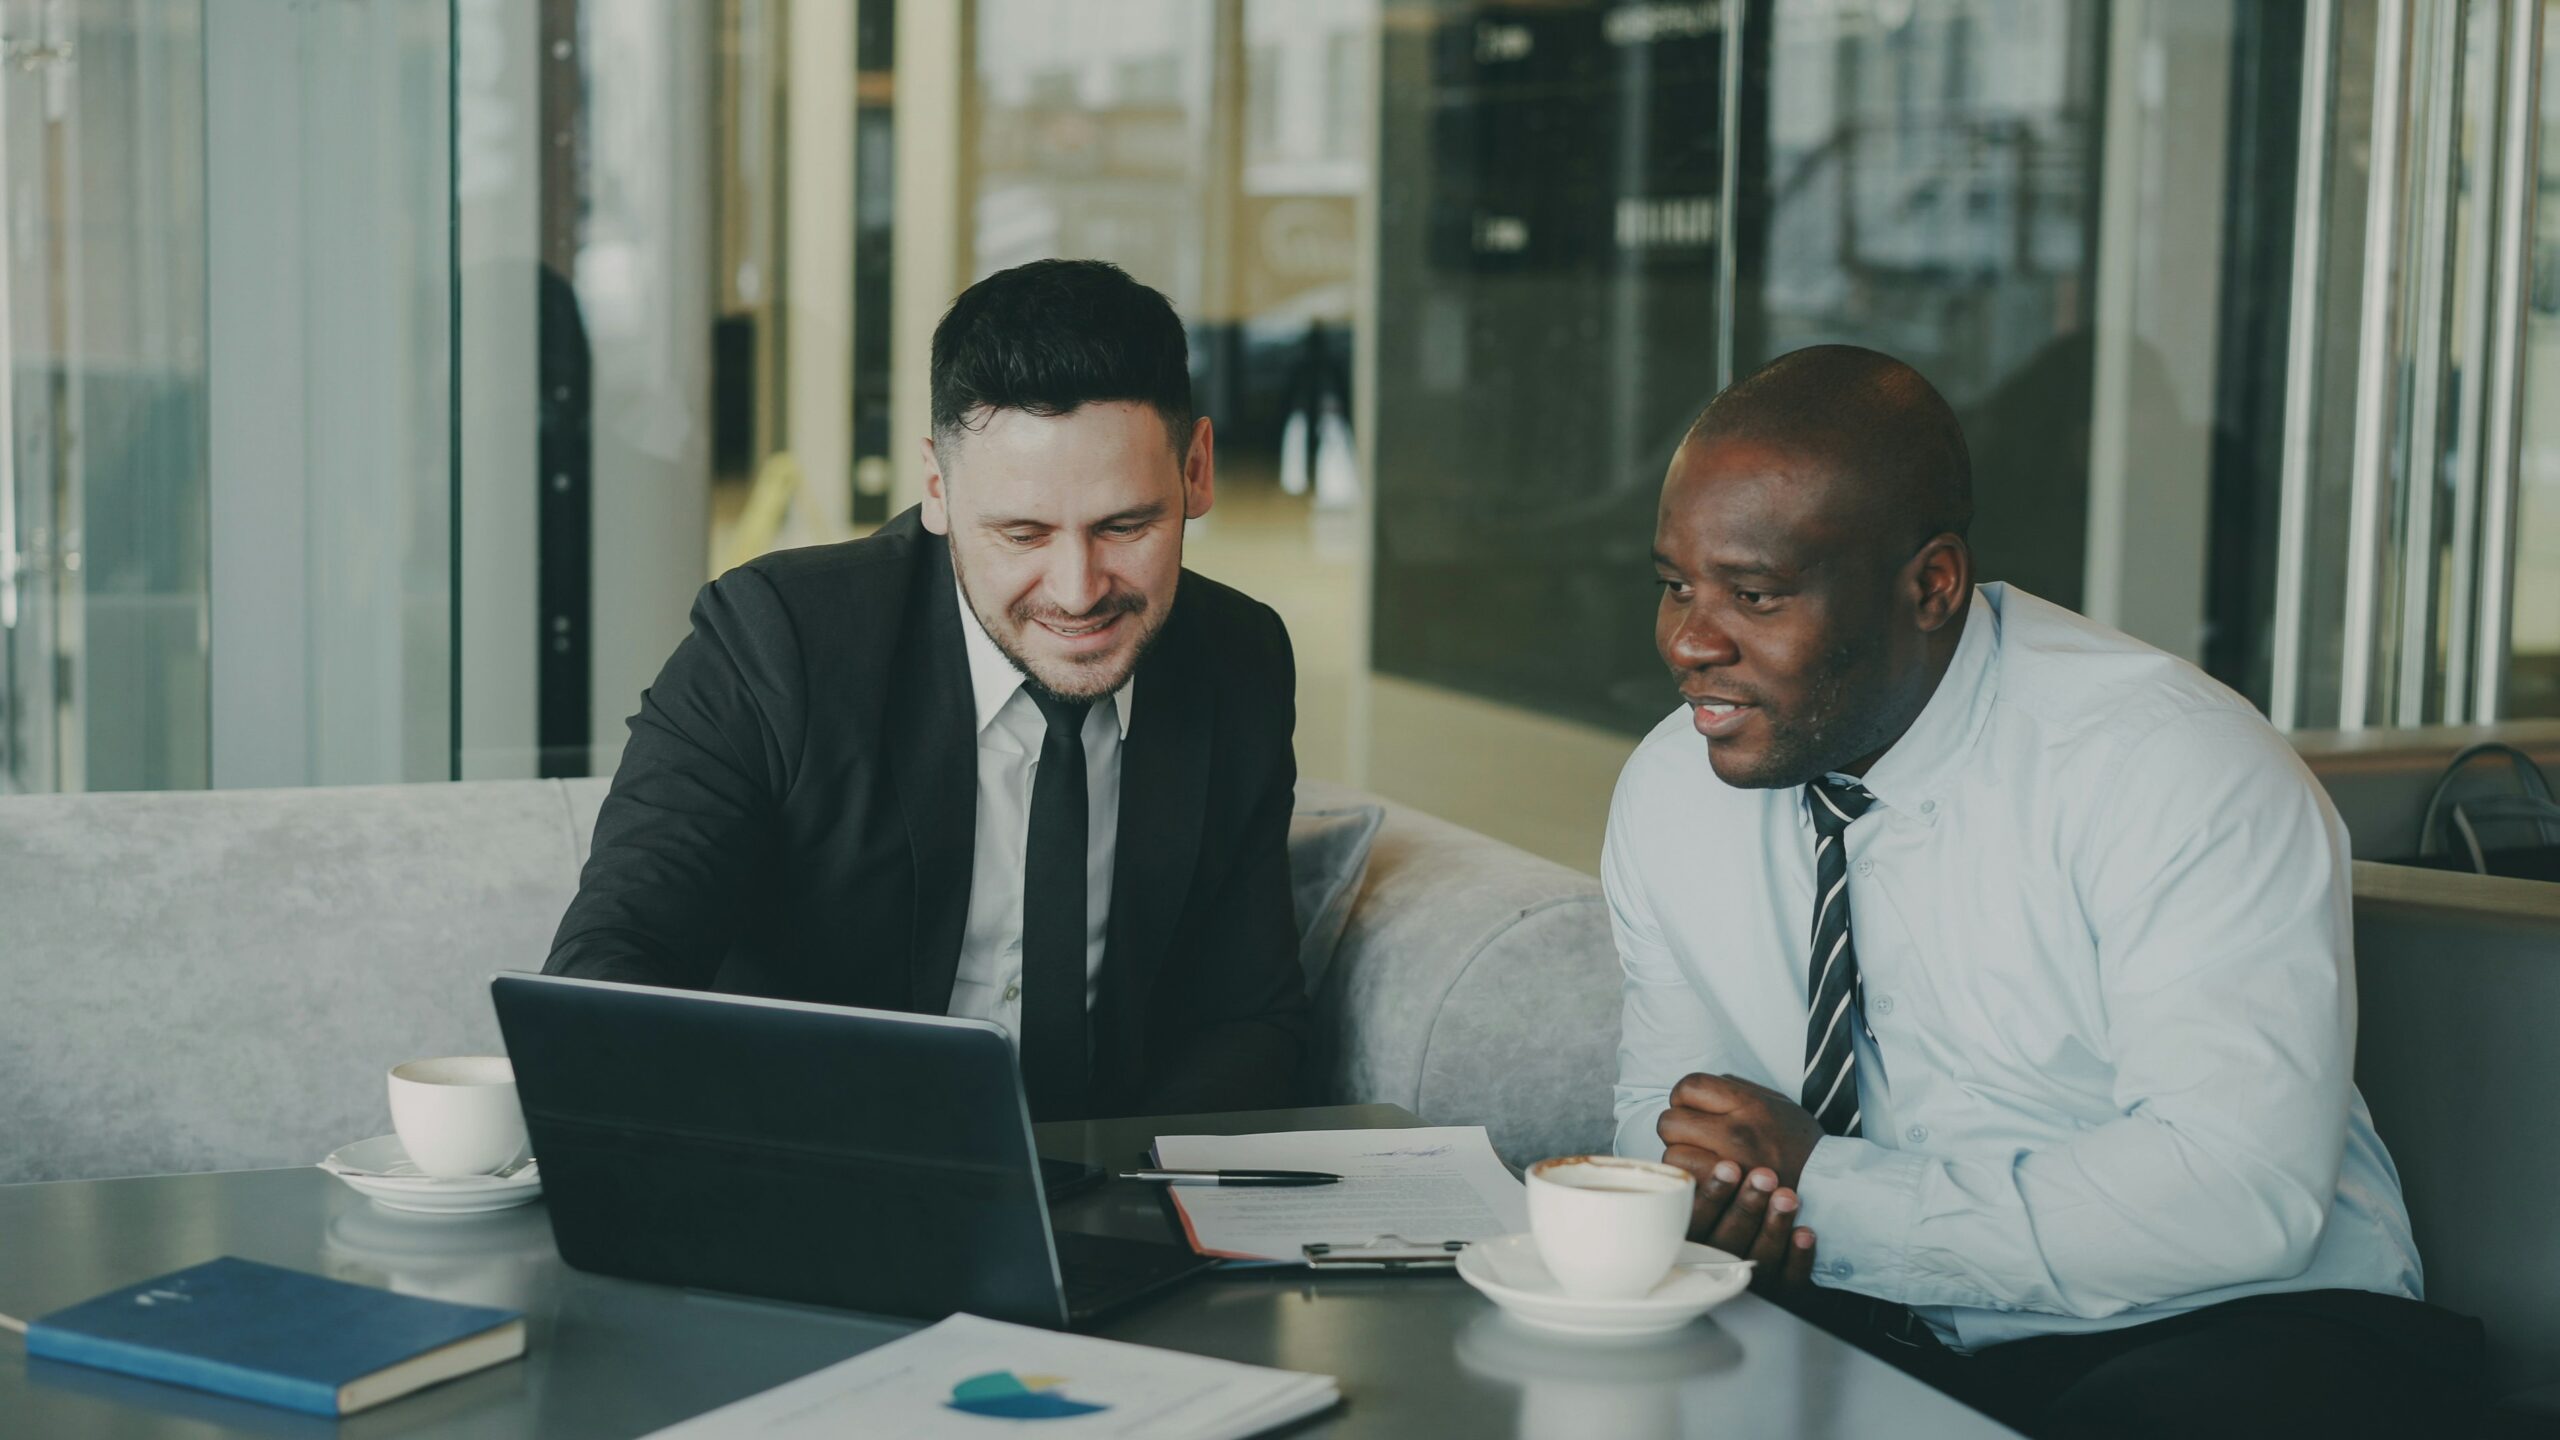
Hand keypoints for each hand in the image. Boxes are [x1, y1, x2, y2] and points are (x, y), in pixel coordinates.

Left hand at [1656, 1073, 1825, 1191]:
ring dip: (1681, 1158)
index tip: (1694, 1110)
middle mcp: (1736, 1133)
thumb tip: (1696, 1088)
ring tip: (1701, 1161)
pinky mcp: (1727, 1197)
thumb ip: (1735, 1088)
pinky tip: (1705, 1181)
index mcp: (1748, 1103)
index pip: (1688, 1086)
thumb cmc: (1799, 1141)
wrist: (1828, 1185)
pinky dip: (1690, 1183)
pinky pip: (1687, 1185)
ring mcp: (1730, 1167)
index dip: (1684, 1097)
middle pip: (1670, 1122)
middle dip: (1677, 1129)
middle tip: (1694, 1138)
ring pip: (1672, 1158)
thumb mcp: (1775, 1102)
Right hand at [1658, 1150, 1819, 1297]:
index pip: (1696, 1222)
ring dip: (1774, 1226)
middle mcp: (1721, 1264)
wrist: (1773, 1241)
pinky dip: (1799, 1258)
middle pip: (1727, 1241)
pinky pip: (1790, 1280)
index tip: (1728, 1166)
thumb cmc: (1735, 1208)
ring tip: (1787, 1196)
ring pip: (1759, 1259)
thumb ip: (1698, 1172)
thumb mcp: (1707, 1197)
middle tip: (1765, 1175)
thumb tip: (1688, 1136)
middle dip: (1747, 1206)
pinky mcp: (1783, 1292)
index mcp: (1696, 1242)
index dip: (1712, 1194)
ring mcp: (1753, 1281)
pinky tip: (1805, 1233)